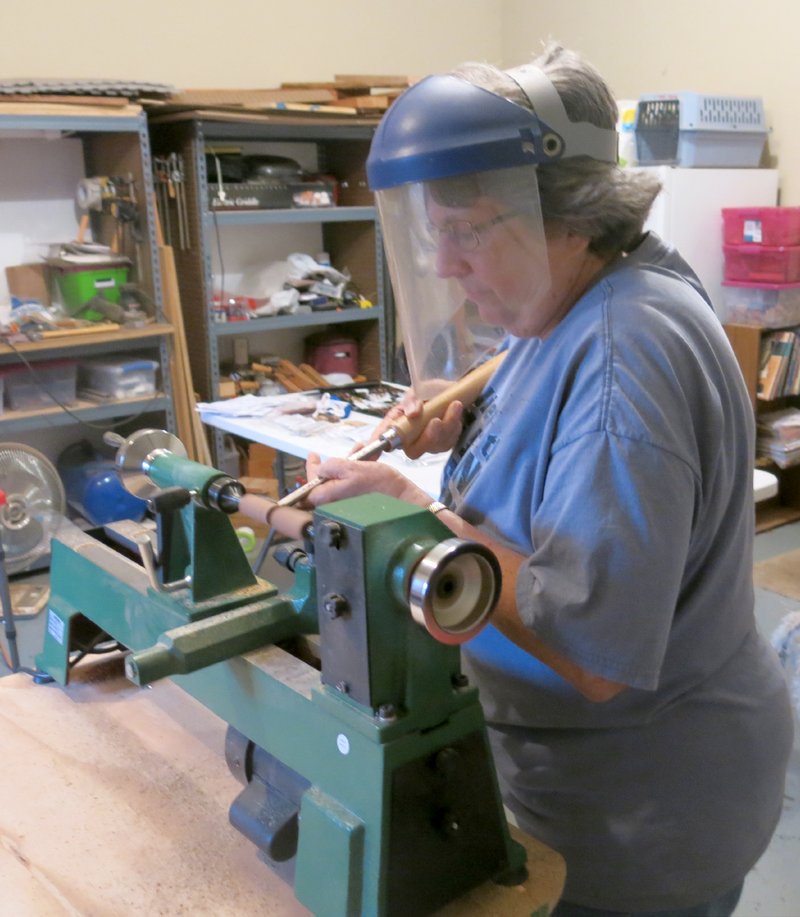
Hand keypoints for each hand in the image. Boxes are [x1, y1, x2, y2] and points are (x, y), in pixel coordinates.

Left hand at [304, 453, 429, 507]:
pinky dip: (360, 471)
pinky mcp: (361, 505)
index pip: (310, 485)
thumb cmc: (379, 485)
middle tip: (347, 451)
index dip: (311, 468)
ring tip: (363, 449)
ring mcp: (348, 506)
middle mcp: (335, 505)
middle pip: (328, 482)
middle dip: (338, 462)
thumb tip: (321, 470)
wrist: (405, 501)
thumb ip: (332, 467)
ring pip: (343, 481)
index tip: (314, 455)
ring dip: (352, 463)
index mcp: (328, 499)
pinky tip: (371, 458)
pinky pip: (354, 485)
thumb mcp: (353, 468)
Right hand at [365, 394, 463, 459]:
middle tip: (436, 419)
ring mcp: (427, 443)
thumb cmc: (429, 390)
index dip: (376, 448)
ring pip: (435, 445)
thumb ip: (412, 400)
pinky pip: (449, 440)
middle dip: (428, 436)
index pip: (384, 437)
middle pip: (414, 450)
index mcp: (397, 424)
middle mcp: (409, 438)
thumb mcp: (418, 390)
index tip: (375, 452)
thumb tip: (412, 413)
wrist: (450, 391)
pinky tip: (455, 411)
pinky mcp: (442, 444)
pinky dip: (454, 425)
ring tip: (454, 405)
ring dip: (447, 425)